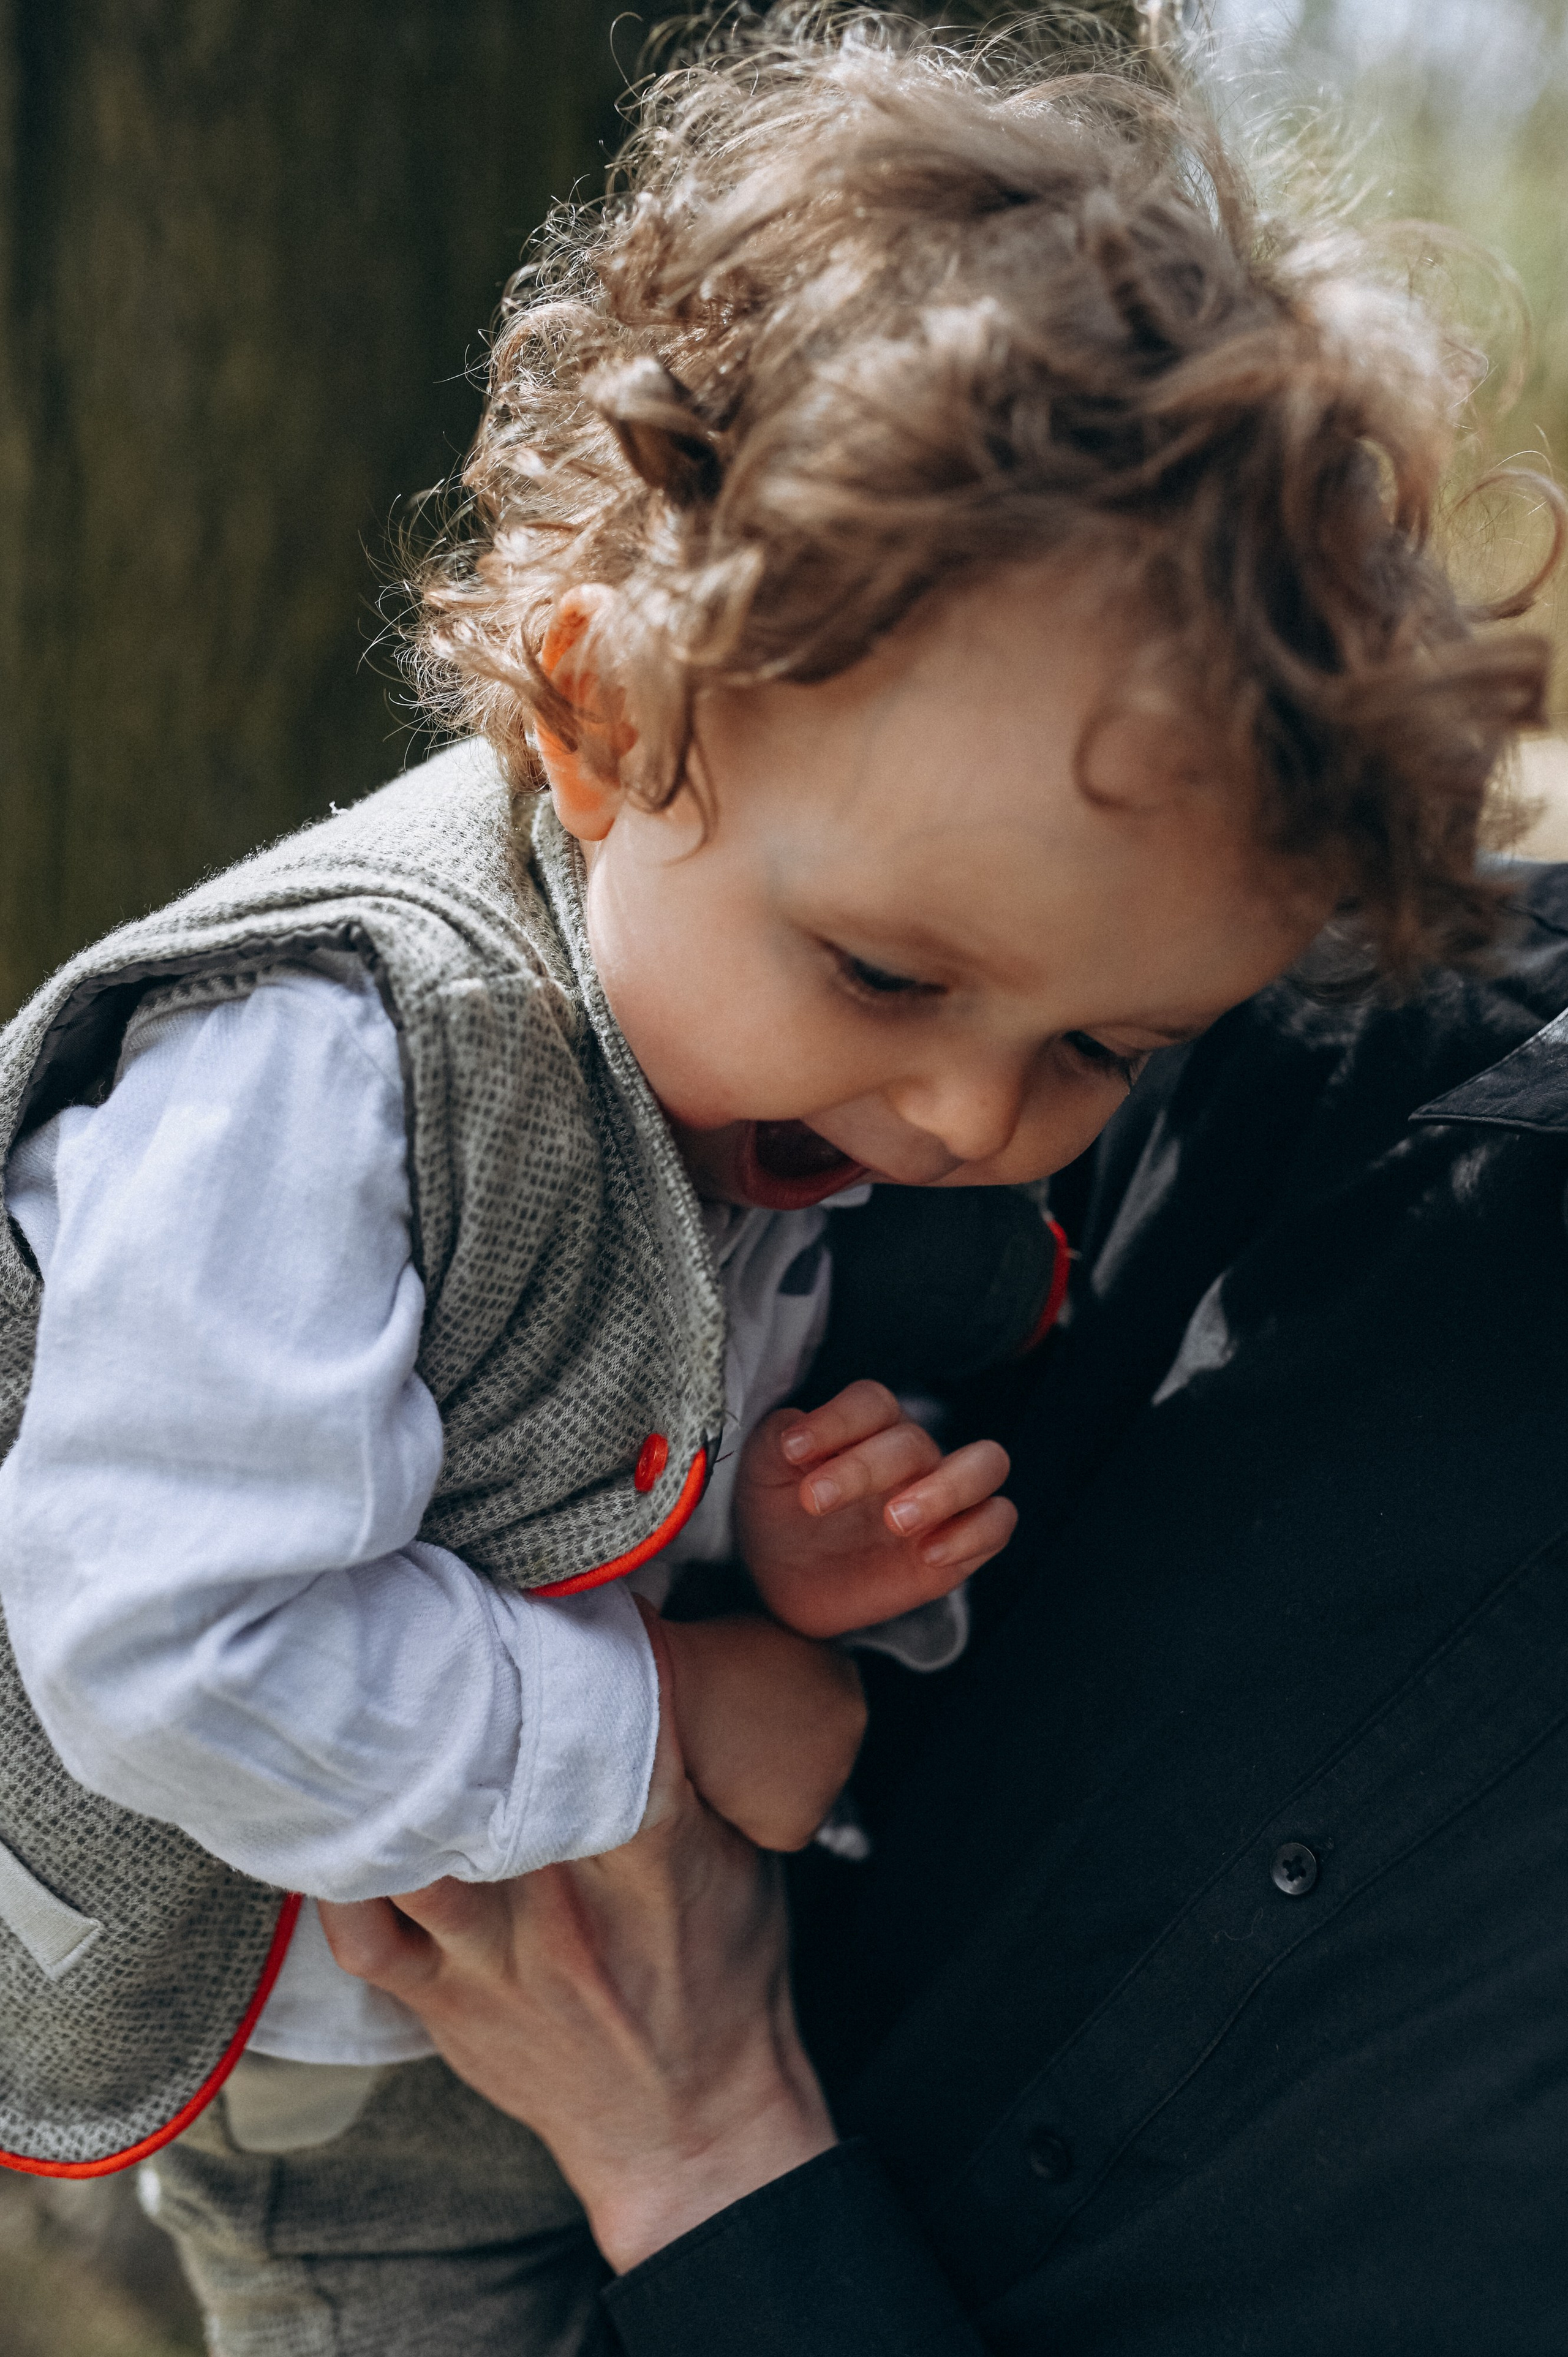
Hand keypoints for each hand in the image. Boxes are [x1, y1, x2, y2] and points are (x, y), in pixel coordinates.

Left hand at [319, 1616, 835, 2272]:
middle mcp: (560, 1906)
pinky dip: (335, 1869)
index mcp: (651, 1862)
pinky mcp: (439, 2001)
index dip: (575, 1651)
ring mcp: (489, 1958)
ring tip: (363, 1690)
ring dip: (384, 1771)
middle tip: (433, 1607)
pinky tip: (327, 1809)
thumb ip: (694, 1765)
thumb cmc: (726, 1978)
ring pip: (408, 1846)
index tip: (549, 1588)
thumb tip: (653, 1651)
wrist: (689, 2125)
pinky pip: (361, 1927)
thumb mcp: (742, 1858)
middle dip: (462, 1689)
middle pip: (490, 1773)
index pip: (607, 1734)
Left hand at [736, 1379, 1015, 1638]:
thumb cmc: (779, 1513)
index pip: (871, 1403)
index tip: (792, 1452)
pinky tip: (928, 1555)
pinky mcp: (961, 1546)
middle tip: (818, 1501)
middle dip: (867, 1467)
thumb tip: (798, 1430)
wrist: (785, 1582)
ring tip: (896, 1521)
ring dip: (947, 1487)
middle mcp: (912, 1455)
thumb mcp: (763, 1474)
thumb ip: (777, 1441)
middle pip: (915, 1439)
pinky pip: (997, 1523)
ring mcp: (943, 1498)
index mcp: (866, 1427)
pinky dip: (974, 1533)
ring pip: (986, 1465)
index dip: (836, 1420)